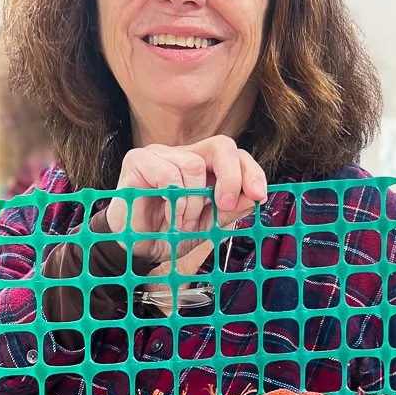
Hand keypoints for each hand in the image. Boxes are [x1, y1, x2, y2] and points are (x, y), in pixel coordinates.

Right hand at [104, 135, 266, 262]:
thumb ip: (229, 210)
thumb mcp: (207, 226)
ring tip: (183, 223)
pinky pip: (169, 175)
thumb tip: (254, 197)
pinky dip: (176, 202)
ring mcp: (160, 154)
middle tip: (225, 205)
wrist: (136, 249)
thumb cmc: (168, 234)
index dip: (250, 171)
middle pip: (221, 145)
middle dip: (231, 176)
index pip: (233, 153)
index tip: (259, 195)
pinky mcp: (138, 161)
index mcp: (202, 165)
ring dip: (194, 203)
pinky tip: (171, 217)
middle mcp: (183, 154)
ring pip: (194, 165)